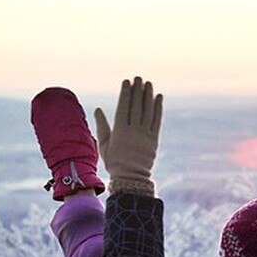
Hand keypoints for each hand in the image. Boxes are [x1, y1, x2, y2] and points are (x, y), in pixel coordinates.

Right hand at [93, 76, 162, 195]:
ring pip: (147, 111)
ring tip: (148, 84)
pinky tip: (158, 97)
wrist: (131, 178)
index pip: (123, 107)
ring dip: (148, 96)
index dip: (126, 93)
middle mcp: (133, 131)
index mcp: (120, 131)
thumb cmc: (114, 162)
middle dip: (137, 90)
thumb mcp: (104, 145)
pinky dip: (158, 108)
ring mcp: (145, 135)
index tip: (127, 82)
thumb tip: (97, 109)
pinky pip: (157, 121)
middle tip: (138, 78)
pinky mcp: (154, 140)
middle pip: (136, 106)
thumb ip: (102, 126)